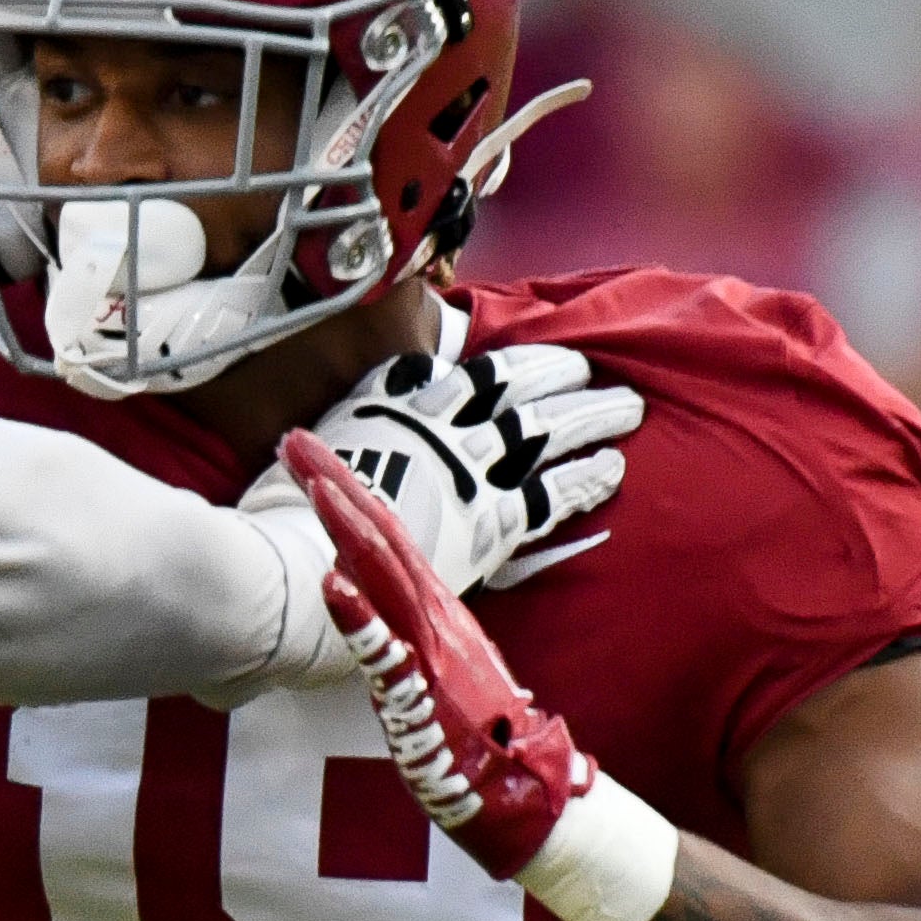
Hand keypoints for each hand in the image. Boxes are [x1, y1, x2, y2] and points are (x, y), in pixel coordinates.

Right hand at [237, 345, 638, 596]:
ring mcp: (466, 476)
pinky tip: (612, 468)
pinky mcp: (484, 525)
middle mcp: (440, 435)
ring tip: (627, 409)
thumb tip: (373, 396)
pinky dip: (583, 478)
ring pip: (543, 434)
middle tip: (597, 375)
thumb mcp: (323, 445)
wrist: (299, 561)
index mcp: (401, 409)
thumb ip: (363, 417)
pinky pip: (548, 493)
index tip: (552, 359)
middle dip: (564, 381)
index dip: (522, 364)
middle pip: (518, 394)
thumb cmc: (293, 514)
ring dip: (589, 418)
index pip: (476, 374)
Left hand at [282, 433, 679, 920]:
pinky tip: (332, 582)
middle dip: (336, 486)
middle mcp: (434, 617)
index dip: (347, 492)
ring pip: (387, 576)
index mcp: (433, 609)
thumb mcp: (429, 670)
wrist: (526, 796)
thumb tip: (356, 596)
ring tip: (314, 483)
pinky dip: (360, 614)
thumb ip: (395, 634)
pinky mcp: (427, 693)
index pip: (385, 536)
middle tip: (294, 440)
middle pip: (380, 536)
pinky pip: (388, 650)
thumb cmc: (476, 738)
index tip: (308, 455)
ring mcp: (432, 651)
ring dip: (348, 528)